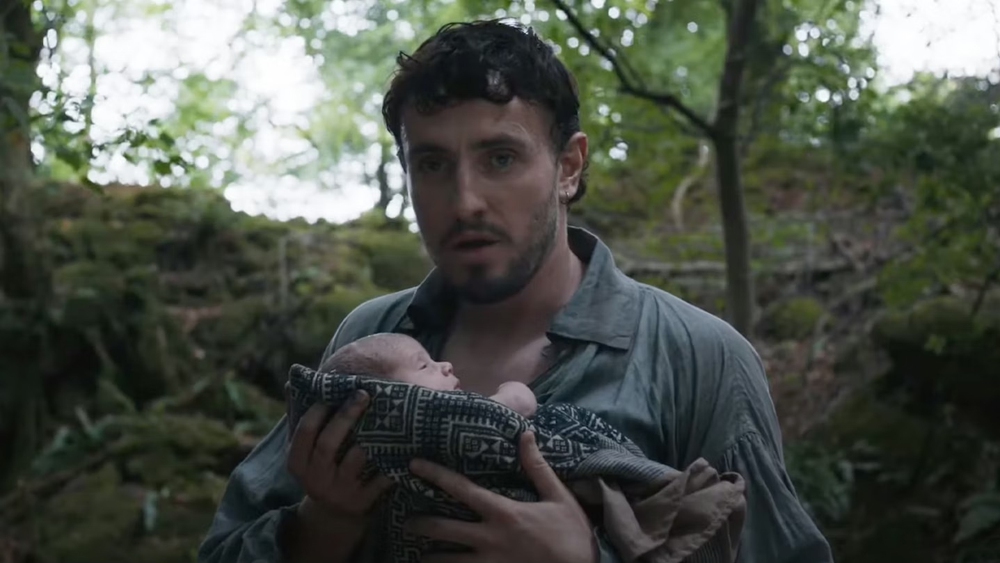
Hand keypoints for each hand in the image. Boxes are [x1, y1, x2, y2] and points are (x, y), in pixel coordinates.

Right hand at [287, 391, 392, 516]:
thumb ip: (298, 418)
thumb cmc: (319, 467)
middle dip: (346, 416)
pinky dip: (390, 464)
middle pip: (328, 443)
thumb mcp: (303, 450)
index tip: (335, 392)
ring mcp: (339, 491)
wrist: (333, 514)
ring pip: (355, 459)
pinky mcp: (362, 502)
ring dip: (370, 437)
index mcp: (297, 463)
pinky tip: (402, 447)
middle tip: (363, 394)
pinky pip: (379, 480)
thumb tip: (290, 382)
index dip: (318, 410)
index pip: (305, 432)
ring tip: (385, 414)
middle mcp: (316, 478)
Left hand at [404, 431, 598, 562]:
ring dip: (430, 557)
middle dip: (420, 524)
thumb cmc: (571, 535)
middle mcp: (488, 538)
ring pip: (446, 561)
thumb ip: (537, 466)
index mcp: (502, 512)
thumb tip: (525, 433)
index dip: (435, 475)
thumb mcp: (558, 496)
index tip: (413, 465)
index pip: (461, 489)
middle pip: (442, 529)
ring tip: (419, 554)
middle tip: (407, 521)